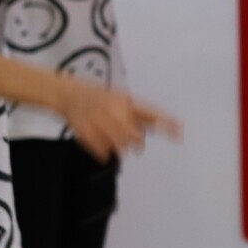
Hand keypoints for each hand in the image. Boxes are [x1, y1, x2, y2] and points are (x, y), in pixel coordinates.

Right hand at [61, 82, 180, 161]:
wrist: (67, 94)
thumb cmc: (96, 97)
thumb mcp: (119, 99)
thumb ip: (138, 113)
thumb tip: (159, 126)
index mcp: (126, 101)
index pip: (151, 113)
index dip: (167, 123)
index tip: (180, 133)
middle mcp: (116, 111)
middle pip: (137, 137)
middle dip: (137, 143)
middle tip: (134, 144)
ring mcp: (102, 122)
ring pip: (121, 147)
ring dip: (120, 148)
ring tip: (113, 141)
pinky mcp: (89, 133)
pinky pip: (104, 152)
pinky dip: (104, 152)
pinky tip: (100, 145)